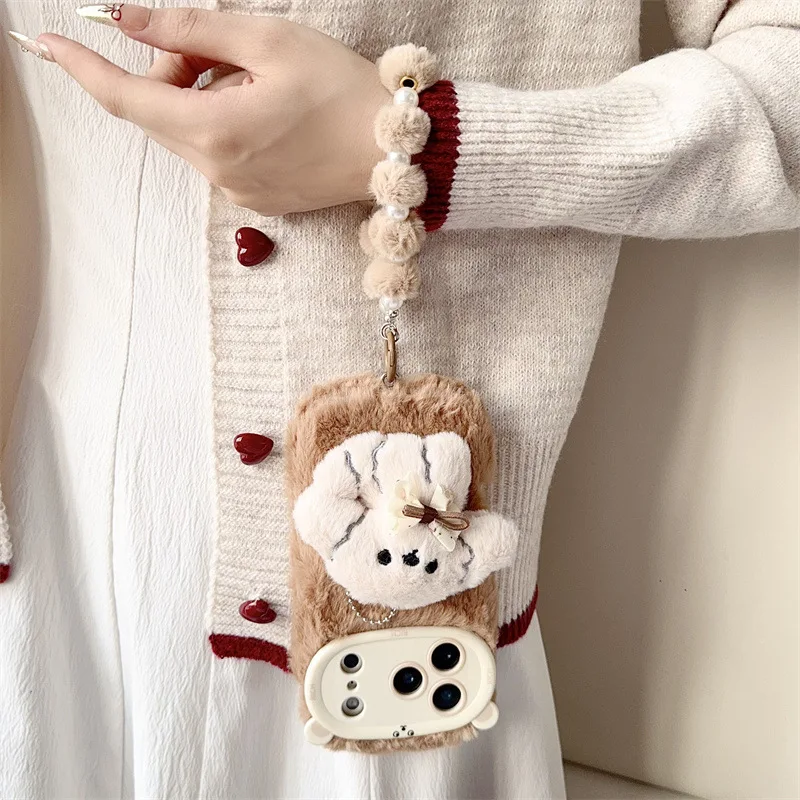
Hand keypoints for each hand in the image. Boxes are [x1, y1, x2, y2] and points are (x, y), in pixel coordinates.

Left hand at [37, 6, 387, 215]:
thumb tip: (127, 19)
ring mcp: (237, 192)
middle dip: (171, 72)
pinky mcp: (256, 200)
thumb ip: (190, 28)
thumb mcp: (268, 40)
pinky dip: (223, 127)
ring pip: (188, 134)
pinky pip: (216, 156)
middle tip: (215, 48)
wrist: (396, 151)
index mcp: (217, 131)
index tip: (50, 46)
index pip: (127, 99)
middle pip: (160, 114)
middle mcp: (219, 171)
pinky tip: (268, 115)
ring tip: (256, 84)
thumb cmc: (342, 92)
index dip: (84, 69)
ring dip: (201, 100)